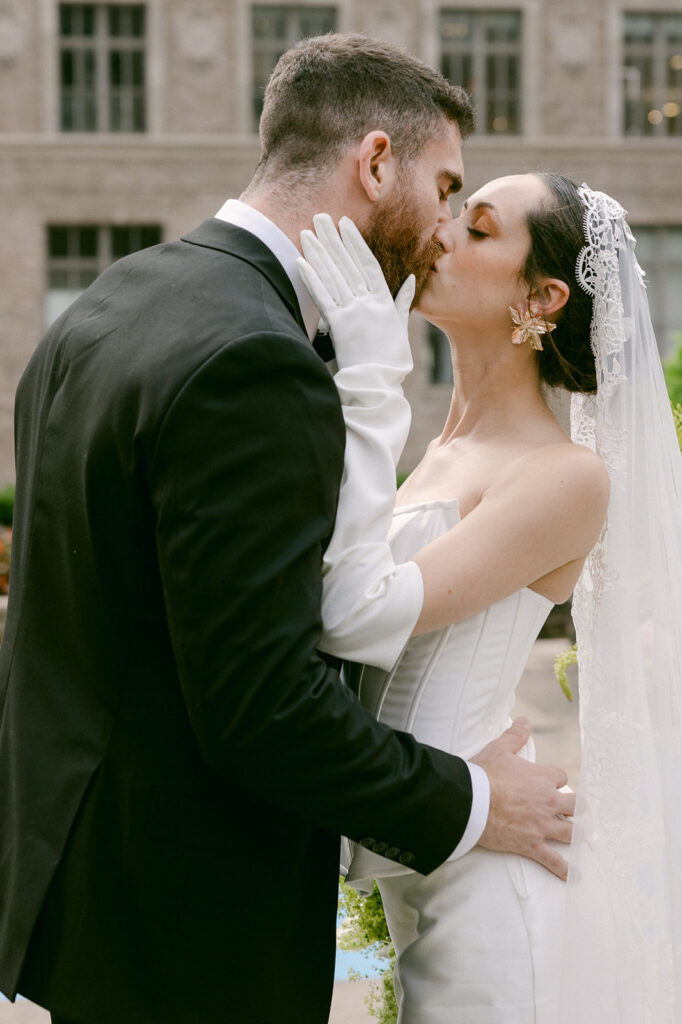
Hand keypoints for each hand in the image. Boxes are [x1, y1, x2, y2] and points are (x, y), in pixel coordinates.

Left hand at [297, 214, 414, 374]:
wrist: (378, 384)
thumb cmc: (391, 359)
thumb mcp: (401, 327)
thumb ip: (402, 301)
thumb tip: (412, 280)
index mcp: (384, 300)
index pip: (367, 264)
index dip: (355, 242)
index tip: (345, 223)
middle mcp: (368, 302)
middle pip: (347, 264)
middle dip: (333, 239)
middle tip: (321, 217)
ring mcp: (353, 313)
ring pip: (333, 276)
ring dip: (319, 253)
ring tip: (307, 232)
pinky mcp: (338, 326)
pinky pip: (322, 297)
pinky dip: (311, 278)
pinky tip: (301, 261)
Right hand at [471, 718, 574, 880]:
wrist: (471, 802)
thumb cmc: (485, 773)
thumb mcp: (499, 748)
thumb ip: (515, 735)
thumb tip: (524, 720)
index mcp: (542, 778)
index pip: (561, 778)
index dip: (557, 780)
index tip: (553, 783)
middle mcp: (547, 802)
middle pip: (574, 806)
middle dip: (578, 809)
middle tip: (582, 813)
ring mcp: (541, 825)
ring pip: (569, 832)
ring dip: (579, 835)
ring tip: (587, 840)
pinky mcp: (531, 845)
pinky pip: (552, 860)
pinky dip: (564, 869)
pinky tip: (574, 877)